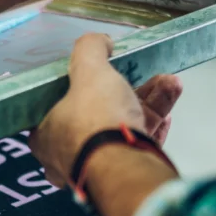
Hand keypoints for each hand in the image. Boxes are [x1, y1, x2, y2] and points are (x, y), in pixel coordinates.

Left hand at [29, 33, 181, 187]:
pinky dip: (154, 126)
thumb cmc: (95, 121)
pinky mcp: (124, 175)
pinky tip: (169, 111)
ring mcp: (97, 167)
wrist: (125, 168)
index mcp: (45, 135)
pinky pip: (137, 145)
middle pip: (98, 114)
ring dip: (151, 103)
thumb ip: (90, 50)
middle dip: (129, 90)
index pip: (56, 106)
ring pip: (123, 128)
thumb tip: (99, 41)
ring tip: (170, 83)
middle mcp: (67, 155)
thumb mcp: (89, 72)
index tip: (101, 73)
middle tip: (147, 74)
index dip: (79, 86)